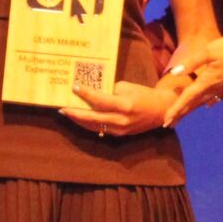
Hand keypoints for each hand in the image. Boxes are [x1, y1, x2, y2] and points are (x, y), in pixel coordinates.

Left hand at [61, 78, 176, 137]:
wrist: (160, 110)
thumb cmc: (143, 94)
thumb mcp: (127, 87)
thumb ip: (109, 91)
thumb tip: (92, 92)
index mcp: (125, 105)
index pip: (101, 100)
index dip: (86, 94)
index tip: (74, 87)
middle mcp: (121, 120)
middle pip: (93, 118)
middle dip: (75, 113)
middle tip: (62, 108)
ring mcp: (120, 130)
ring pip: (94, 126)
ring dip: (79, 120)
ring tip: (67, 113)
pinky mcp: (120, 135)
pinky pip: (101, 130)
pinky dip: (89, 124)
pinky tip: (80, 119)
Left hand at [161, 32, 222, 123]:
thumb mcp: (209, 51)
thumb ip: (192, 62)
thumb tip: (175, 73)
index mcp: (207, 81)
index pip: (187, 99)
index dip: (175, 110)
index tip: (165, 122)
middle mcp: (215, 89)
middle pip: (194, 104)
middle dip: (181, 114)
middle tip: (168, 125)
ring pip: (205, 102)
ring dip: (193, 109)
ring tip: (184, 115)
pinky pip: (218, 98)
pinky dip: (209, 102)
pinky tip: (208, 104)